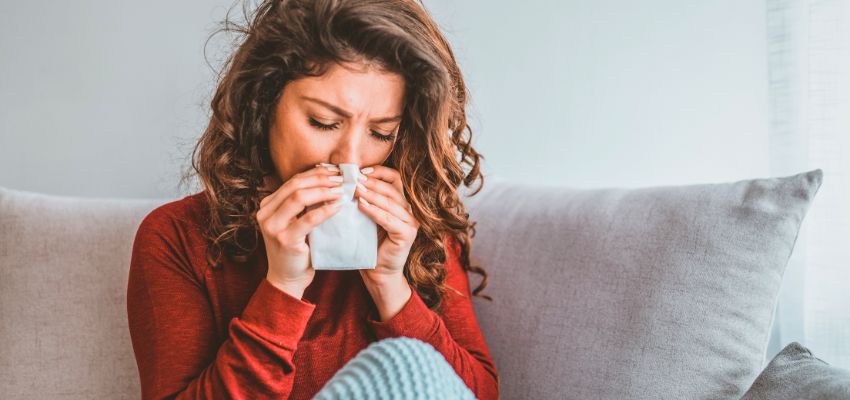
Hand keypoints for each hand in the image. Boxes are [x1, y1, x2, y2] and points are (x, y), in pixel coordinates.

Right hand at [255, 164, 344, 296]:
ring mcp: (273, 227)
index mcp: (267, 205)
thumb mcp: (295, 221)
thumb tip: (329, 179)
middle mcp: (265, 213)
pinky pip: (308, 219)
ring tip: (342, 190)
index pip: (292, 181)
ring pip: (299, 198)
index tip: (334, 171)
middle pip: (295, 185)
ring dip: (324, 191)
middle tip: (342, 178)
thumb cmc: (297, 248)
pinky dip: (325, 210)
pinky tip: (339, 206)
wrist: (288, 278)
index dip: (315, 173)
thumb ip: (302, 203)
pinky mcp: (285, 240)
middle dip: (321, 179)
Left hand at [354, 165, 420, 284]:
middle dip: (371, 183)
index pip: (394, 178)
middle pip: (391, 188)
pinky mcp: (407, 234)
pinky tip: (361, 206)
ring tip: (355, 190)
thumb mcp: (365, 217)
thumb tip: (346, 180)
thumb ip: (363, 199)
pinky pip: (389, 219)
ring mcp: (411, 222)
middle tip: (353, 179)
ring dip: (371, 195)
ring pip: (390, 202)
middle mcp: (409, 210)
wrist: (376, 271)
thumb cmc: (368, 244)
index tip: (360, 171)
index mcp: (401, 203)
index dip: (378, 172)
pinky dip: (374, 211)